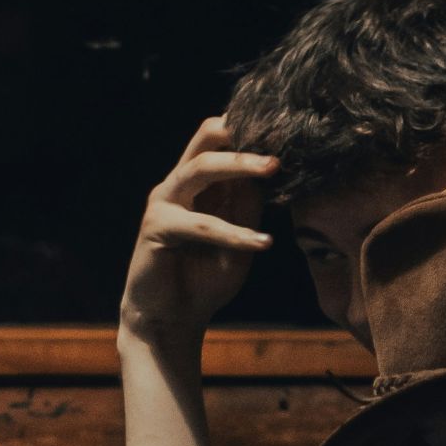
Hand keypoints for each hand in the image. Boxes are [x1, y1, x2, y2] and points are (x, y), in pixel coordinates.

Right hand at [119, 116, 275, 343]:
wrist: (171, 320)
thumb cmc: (204, 280)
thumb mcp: (241, 239)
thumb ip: (249, 205)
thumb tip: (273, 168)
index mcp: (199, 183)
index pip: (221, 139)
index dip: (250, 128)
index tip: (289, 126)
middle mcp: (179, 185)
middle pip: (206, 137)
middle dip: (243, 132)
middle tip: (281, 134)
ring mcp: (164, 204)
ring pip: (199, 168)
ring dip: (238, 165)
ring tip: (273, 168)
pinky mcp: (156, 229)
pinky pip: (201, 224)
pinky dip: (233, 233)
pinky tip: (262, 242)